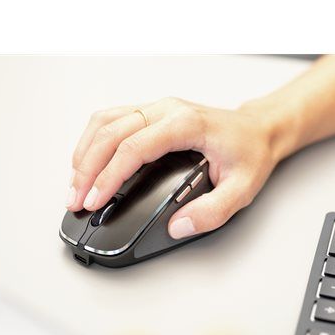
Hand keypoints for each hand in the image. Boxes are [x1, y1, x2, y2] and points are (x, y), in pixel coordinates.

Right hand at [66, 97, 278, 238]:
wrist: (259, 130)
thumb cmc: (250, 152)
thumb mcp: (242, 188)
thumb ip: (212, 211)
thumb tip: (179, 226)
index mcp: (186, 125)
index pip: (133, 148)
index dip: (108, 177)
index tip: (94, 201)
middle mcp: (166, 110)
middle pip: (110, 132)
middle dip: (86, 169)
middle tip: (76, 200)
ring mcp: (157, 108)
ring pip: (105, 121)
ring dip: (84, 152)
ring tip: (76, 185)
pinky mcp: (152, 114)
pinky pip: (112, 120)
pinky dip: (93, 142)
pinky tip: (88, 162)